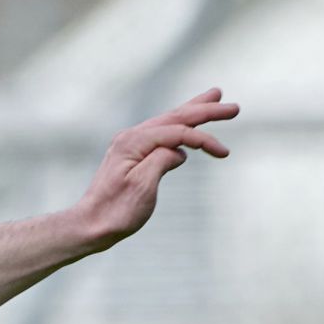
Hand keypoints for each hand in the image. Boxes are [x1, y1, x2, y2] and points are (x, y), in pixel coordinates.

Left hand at [68, 91, 236, 251]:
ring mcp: (130, 145)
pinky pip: (162, 134)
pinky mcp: (132, 155)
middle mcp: (131, 137)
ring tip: (214, 97)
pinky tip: (188, 126)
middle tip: (233, 107)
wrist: (90, 225)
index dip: (204, 139)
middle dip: (205, 110)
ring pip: (169, 122)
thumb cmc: (116, 210)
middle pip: (175, 118)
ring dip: (193, 111)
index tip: (225, 153)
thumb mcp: (142, 186)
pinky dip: (180, 127)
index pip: (178, 132)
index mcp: (133, 142)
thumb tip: (179, 151)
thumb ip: (161, 160)